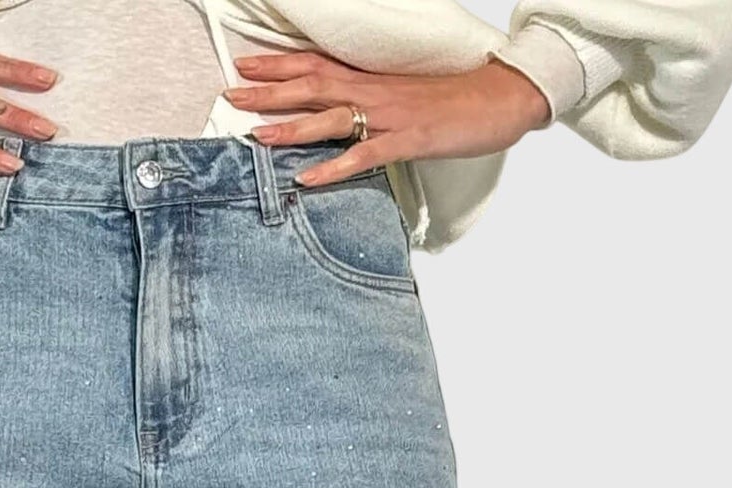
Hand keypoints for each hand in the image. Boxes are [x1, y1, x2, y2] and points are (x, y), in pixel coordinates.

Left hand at [222, 51, 550, 186]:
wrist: (501, 98)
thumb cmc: (453, 101)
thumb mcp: (404, 97)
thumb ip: (370, 103)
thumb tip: (340, 115)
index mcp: (372, 79)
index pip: (316, 65)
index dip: (278, 66)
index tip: (243, 65)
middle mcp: (375, 92)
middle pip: (313, 86)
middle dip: (269, 90)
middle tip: (230, 92)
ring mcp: (391, 116)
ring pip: (332, 117)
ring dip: (292, 127)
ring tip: (256, 134)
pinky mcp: (410, 140)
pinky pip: (365, 155)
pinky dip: (335, 167)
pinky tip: (308, 178)